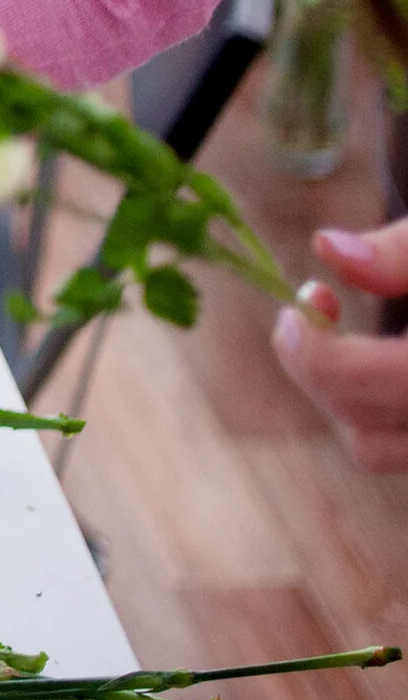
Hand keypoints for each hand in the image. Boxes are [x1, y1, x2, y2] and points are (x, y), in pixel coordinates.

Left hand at [270, 226, 407, 469]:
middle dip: (319, 365)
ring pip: (372, 449)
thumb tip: (329, 248)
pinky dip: (368, 413)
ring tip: (338, 336)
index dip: (319, 352)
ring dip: (339, 393)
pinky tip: (365, 360)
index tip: (302, 303)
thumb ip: (405, 252)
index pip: (376, 383)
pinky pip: (390, 450)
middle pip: (362, 424)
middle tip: (310, 309)